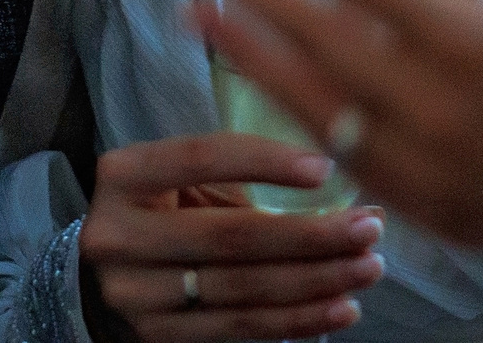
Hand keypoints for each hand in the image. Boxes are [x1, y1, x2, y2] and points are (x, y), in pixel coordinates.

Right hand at [79, 134, 383, 340]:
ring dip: (315, 281)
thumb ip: (256, 176)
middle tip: (368, 229)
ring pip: (240, 289)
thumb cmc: (169, 202)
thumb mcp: (190, 176)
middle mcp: (118, 235)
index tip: (325, 167)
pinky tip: (341, 308)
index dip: (264, 161)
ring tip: (366, 269)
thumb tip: (351, 189)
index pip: (199, 158)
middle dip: (309, 234)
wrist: (114, 266)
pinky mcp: (158, 335)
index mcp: (125, 174)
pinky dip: (297, 320)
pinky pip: (239, 329)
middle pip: (229, 236)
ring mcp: (135, 293)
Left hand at [173, 0, 482, 293]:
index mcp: (476, 41)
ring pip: (312, 101)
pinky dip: (297, 118)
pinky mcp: (430, 212)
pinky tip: (271, 90)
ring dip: (249, 50)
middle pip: (314, 33)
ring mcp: (425, 168)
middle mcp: (434, 108)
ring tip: (198, 11)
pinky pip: (343, 157)